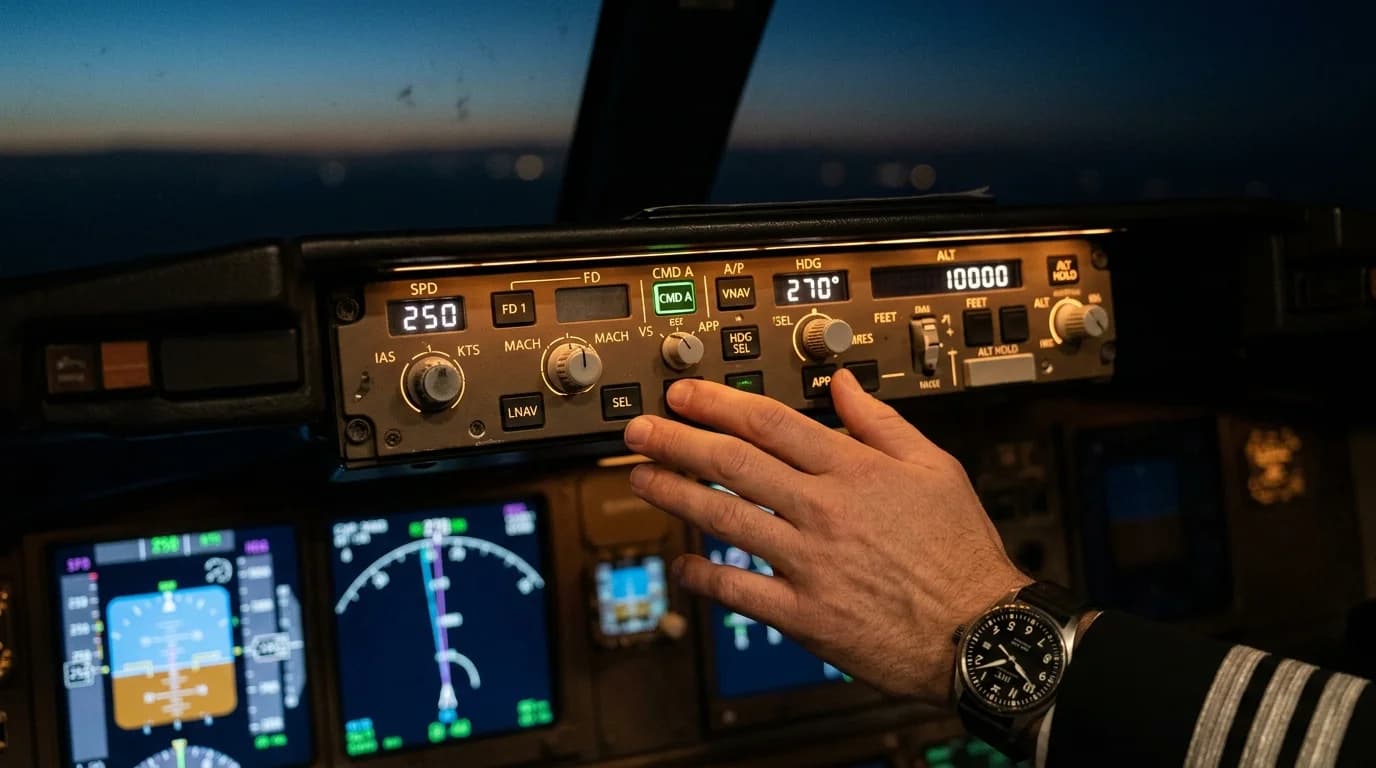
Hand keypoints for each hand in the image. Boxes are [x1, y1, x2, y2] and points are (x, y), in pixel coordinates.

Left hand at [622, 369, 1029, 705]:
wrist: (980, 632)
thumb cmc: (960, 553)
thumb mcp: (935, 468)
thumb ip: (881, 422)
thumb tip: (841, 383)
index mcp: (854, 470)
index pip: (769, 423)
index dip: (716, 404)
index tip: (683, 395)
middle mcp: (824, 511)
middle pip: (733, 464)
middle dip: (677, 441)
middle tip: (641, 430)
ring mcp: (809, 563)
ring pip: (725, 519)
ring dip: (675, 495)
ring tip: (642, 478)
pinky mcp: (805, 614)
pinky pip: (740, 591)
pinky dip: (704, 575)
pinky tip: (681, 561)